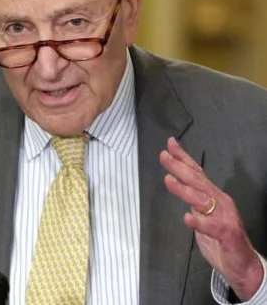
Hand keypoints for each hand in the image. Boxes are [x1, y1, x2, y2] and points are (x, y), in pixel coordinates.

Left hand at [161, 137, 263, 299]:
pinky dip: (198, 222)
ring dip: (184, 190)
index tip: (170, 144)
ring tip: (169, 180)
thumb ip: (192, 197)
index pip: (197, 172)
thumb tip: (177, 181)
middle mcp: (219, 202)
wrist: (241, 262)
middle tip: (164, 156)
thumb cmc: (220, 237)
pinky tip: (187, 218)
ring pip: (202, 200)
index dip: (183, 157)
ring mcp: (223, 217)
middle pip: (197, 181)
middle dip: (179, 167)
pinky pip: (211, 227)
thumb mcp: (202, 212)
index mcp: (213, 195)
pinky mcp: (226, 233)